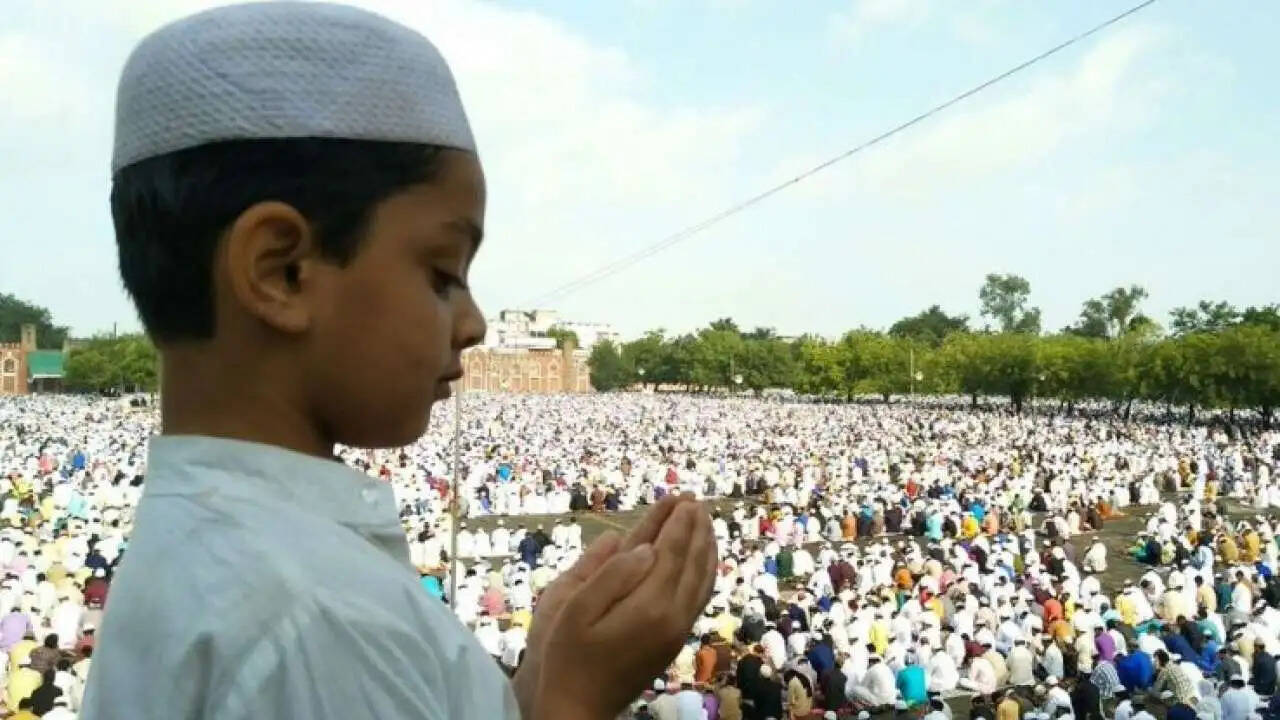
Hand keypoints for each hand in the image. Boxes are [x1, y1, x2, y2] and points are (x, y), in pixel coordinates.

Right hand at [532, 498, 717, 719]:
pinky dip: (706, 573)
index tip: (685, 498)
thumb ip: (610, 574)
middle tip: (698, 501)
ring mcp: (678, 631)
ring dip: (707, 548)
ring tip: (705, 522)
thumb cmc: (567, 655)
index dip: (678, 524)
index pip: (671, 553)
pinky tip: (701, 561)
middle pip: (694, 563)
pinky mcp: (676, 640)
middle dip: (697, 530)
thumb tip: (646, 547)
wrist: (579, 708)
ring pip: (703, 581)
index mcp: (649, 606)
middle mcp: (673, 616)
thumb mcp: (574, 609)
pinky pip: (699, 598)